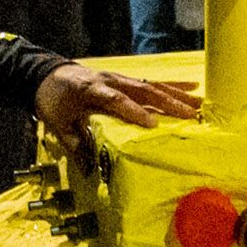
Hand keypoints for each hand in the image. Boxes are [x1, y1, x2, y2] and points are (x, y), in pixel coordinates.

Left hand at [37, 64, 198, 141]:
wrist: (46, 75)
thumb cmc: (52, 101)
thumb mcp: (58, 125)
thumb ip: (76, 145)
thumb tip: (91, 171)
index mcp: (90, 89)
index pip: (116, 100)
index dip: (135, 112)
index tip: (152, 124)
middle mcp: (109, 80)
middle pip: (143, 90)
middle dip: (168, 103)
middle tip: (191, 115)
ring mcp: (119, 77)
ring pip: (152, 85)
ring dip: (177, 95)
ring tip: (200, 104)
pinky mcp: (125, 79)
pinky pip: (151, 82)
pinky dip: (172, 85)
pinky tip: (192, 88)